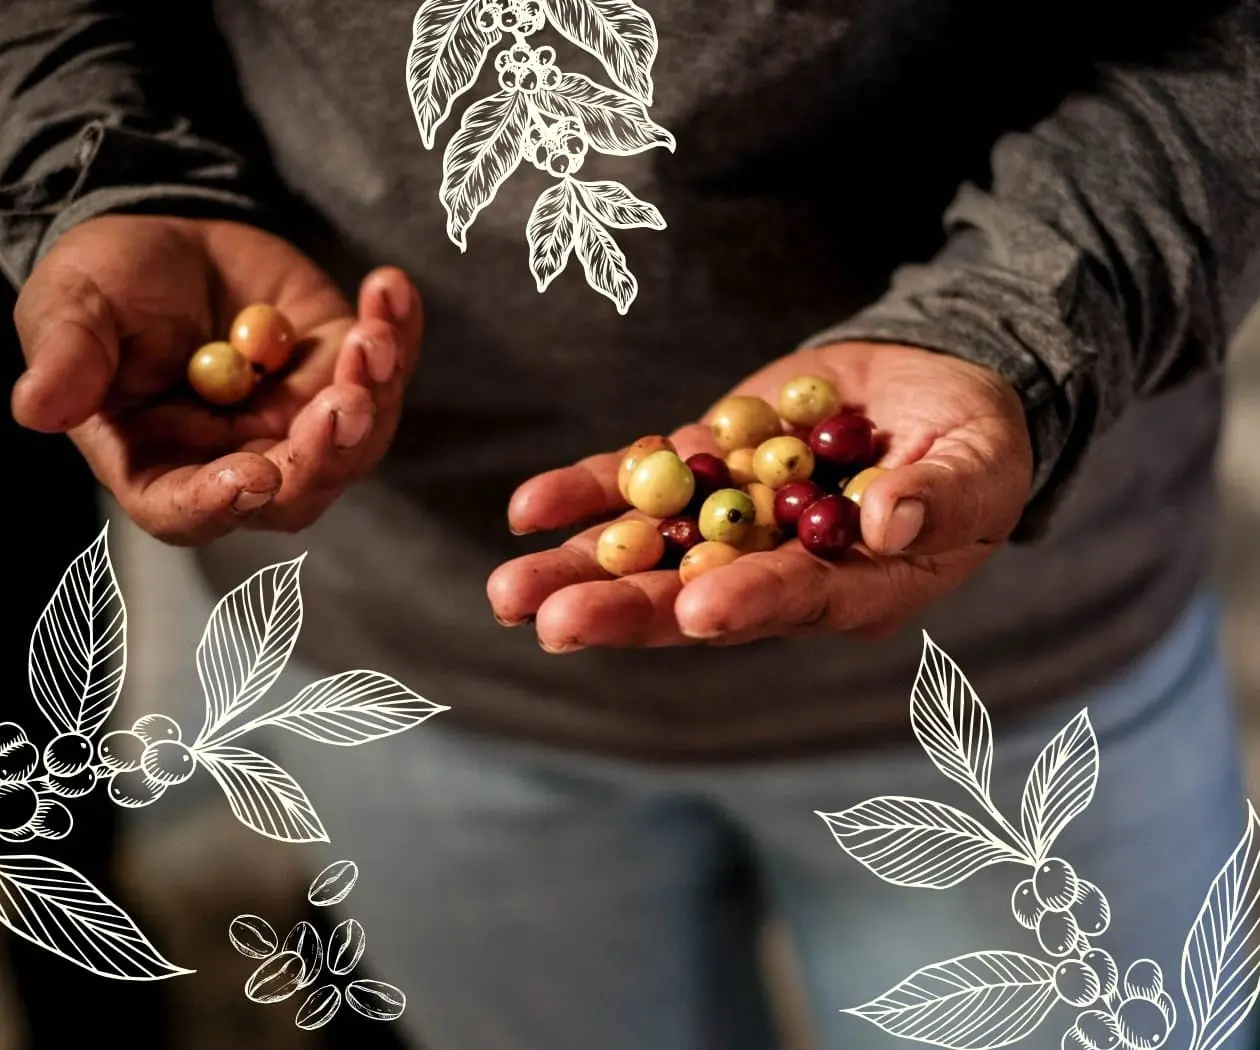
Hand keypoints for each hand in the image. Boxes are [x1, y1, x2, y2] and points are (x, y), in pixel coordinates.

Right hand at [11, 215, 422, 542]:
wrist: (167, 234)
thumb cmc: (106, 284)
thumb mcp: (72, 307)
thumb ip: (68, 359)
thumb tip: (37, 410)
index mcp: (161, 464)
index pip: (190, 510)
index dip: (222, 503)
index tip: (255, 475)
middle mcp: (240, 459)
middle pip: (297, 490)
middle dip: (325, 452)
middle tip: (340, 400)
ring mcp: (301, 423)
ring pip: (358, 440)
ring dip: (374, 393)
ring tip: (368, 334)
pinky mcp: (342, 375)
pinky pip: (387, 371)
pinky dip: (399, 334)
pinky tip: (388, 287)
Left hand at [487, 343, 1032, 649]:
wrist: (929, 394)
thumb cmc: (975, 446)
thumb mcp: (979, 468)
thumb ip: (941, 497)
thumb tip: (889, 518)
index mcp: (851, 588)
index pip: (794, 601)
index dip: (747, 603)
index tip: (694, 612)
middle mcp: (777, 570)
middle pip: (691, 597)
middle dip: (622, 609)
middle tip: (551, 622)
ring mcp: (731, 521)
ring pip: (647, 553)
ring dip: (578, 566)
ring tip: (508, 590)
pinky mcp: (704, 468)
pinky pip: (638, 487)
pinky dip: (587, 494)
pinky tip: (527, 511)